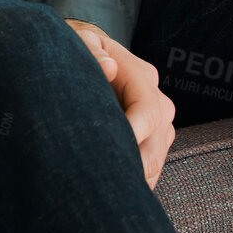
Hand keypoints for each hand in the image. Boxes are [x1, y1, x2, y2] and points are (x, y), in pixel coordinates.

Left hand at [66, 19, 175, 187]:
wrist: (80, 50)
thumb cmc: (74, 46)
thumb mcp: (77, 41)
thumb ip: (91, 51)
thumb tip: (109, 67)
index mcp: (139, 74)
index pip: (148, 109)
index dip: (134, 133)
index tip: (110, 153)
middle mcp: (155, 97)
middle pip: (159, 138)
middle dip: (137, 162)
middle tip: (111, 183)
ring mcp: (157, 118)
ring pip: (158, 153)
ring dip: (140, 173)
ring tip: (114, 191)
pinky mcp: (151, 134)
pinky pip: (152, 158)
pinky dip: (139, 175)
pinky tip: (120, 187)